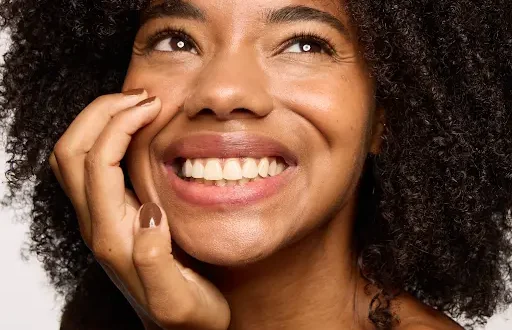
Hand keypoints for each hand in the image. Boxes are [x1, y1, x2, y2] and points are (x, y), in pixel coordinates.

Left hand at [49, 90, 229, 329]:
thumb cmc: (186, 319)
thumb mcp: (178, 301)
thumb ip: (155, 261)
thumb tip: (147, 213)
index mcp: (113, 236)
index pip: (98, 162)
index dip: (121, 124)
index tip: (155, 107)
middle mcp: (97, 224)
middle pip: (71, 151)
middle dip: (102, 112)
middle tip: (143, 97)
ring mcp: (100, 219)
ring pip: (73, 156)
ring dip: (99, 121)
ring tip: (138, 106)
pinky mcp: (109, 217)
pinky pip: (90, 165)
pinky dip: (106, 136)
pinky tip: (136, 131)